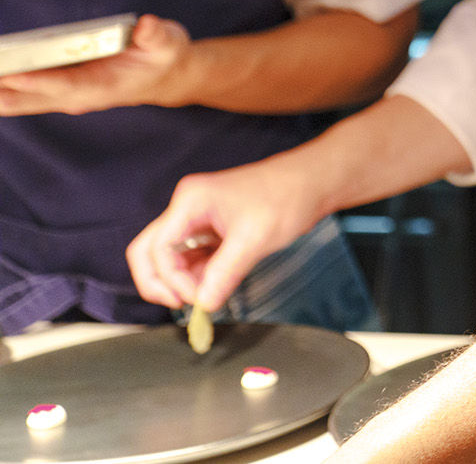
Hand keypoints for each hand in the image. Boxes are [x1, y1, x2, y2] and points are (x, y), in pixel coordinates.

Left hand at [0, 14, 190, 115]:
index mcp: (104, 86)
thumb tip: (145, 25)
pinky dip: (0, 88)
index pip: (66, 85)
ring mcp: (64, 96)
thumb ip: (156, 35)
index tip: (13, 73)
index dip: (39, 80)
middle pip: (30, 98)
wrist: (165, 78)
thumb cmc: (164, 57)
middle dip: (2, 89)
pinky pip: (20, 95)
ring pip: (19, 101)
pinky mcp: (57, 90)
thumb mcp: (169, 42)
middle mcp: (78, 96)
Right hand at [127, 152, 327, 312]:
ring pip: (171, 259)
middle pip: (150, 252)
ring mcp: (198, 219)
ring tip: (211, 294)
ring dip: (184, 282)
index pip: (157, 249)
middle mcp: (187, 209)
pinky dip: (199, 276)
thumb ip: (225, 273)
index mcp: (190, 201)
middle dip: (161, 283)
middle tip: (184, 304)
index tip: (198, 298)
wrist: (314, 182)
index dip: (172, 280)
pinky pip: (193, 259)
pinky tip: (218, 285)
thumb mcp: (255, 238)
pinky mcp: (212, 230)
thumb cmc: (287, 196)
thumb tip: (203, 304)